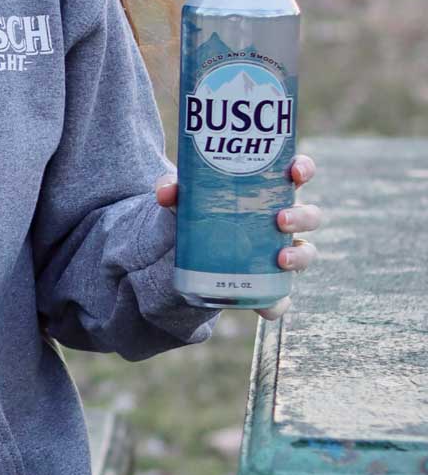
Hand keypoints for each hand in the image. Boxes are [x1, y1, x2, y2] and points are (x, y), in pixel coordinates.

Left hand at [154, 154, 320, 320]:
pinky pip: (282, 296)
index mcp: (267, 189)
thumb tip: (166, 192)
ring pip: (306, 252)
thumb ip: (172, 189)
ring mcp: (280, 250)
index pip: (297, 173)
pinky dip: (278, 303)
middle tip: (280, 219)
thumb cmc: (197, 209)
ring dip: (299, 256)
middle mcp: (281, 218)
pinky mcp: (268, 281)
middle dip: (302, 216)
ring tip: (279, 259)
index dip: (303, 168)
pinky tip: (267, 306)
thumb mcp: (183, 197)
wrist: (184, 248)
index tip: (296, 172)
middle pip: (309, 215)